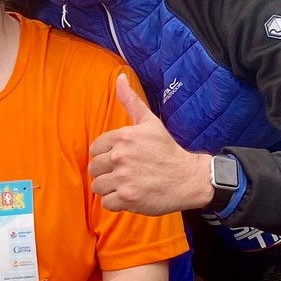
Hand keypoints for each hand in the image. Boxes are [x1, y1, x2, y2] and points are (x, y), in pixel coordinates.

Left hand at [89, 74, 213, 213]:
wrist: (187, 177)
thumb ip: (131, 101)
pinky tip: (129, 196)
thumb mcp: (149, 122)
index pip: (95, 149)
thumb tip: (119, 77)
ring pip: (97, 186)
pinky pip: (106, 203)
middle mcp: (120, 157)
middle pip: (93, 168)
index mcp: (123, 137)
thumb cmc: (167, 150)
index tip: (121, 159)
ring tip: (125, 185)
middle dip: (106, 173)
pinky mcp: (128, 198)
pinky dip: (116, 203)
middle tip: (124, 173)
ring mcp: (123, 178)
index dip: (106, 156)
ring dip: (109, 188)